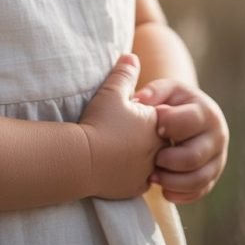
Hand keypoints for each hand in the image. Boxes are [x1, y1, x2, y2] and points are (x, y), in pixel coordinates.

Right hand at [80, 54, 162, 199]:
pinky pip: (139, 180)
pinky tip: (117, 165)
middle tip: (125, 129)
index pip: (162, 117)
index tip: (131, 111)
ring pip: (151, 162)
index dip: (145, 113)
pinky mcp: (135, 188)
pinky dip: (131, 173)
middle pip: (159, 140)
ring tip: (120, 148)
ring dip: (140, 156)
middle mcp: (158, 150)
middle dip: (146, 135)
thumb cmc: (99, 122)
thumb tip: (132, 56)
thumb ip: (125, 73)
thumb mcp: (111, 91)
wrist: (82, 159)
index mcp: (156, 125)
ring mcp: (147, 171)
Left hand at [134, 79, 228, 203]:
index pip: (190, 122)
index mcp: (206, 112)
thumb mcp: (166, 91)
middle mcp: (217, 137)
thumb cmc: (173, 102)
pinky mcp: (212, 177)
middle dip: (168, 160)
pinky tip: (163, 190)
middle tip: (152, 157)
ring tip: (152, 176)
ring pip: (198, 179)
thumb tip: (138, 102)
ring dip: (172, 181)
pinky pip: (199, 192)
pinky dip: (179, 194)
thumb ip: (153, 92)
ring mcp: (218, 159)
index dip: (168, 125)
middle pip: (193, 156)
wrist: (188, 116)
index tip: (153, 128)